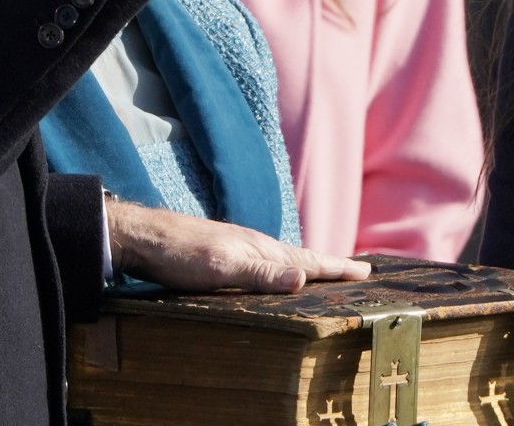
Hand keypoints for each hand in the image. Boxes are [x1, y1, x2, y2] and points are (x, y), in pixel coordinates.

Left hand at [106, 199, 370, 292]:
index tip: (368, 271)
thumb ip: (262, 272)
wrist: (145, 236)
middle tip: (358, 271)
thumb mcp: (224, 266)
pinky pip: (267, 262)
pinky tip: (276, 275)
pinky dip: (284, 268)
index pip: (309, 259)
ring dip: (308, 266)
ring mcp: (241, 247)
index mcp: (263, 248)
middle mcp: (256, 245)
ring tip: (326, 273)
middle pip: (302, 256)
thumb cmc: (182, 253)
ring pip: (285, 258)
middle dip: (331, 265)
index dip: (338, 268)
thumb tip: (305, 277)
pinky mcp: (225, 254)